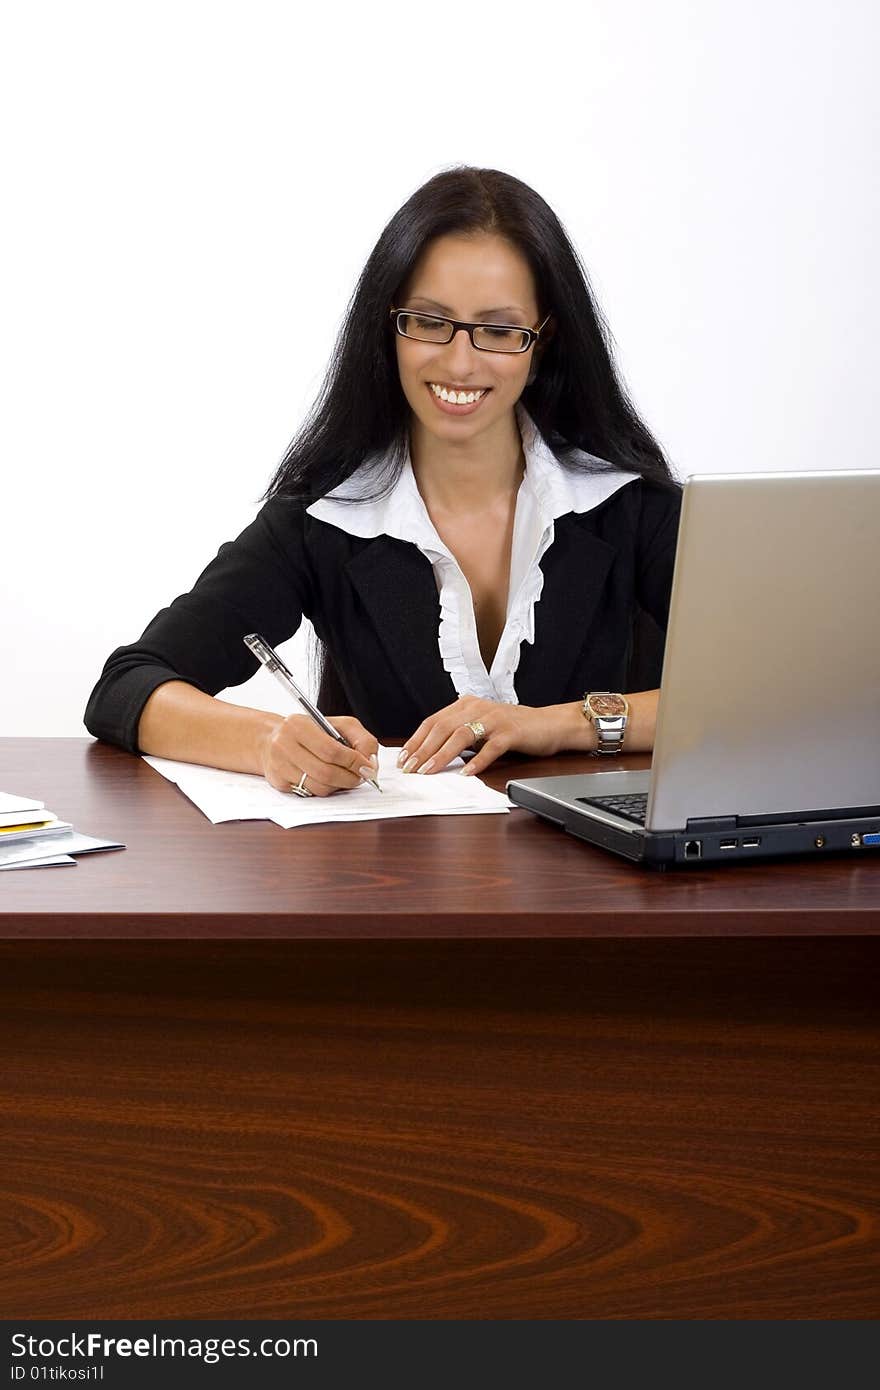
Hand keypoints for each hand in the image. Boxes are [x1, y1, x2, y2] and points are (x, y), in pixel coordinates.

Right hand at [259, 714, 378, 797]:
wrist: (270, 740)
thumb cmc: (310, 732)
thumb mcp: (338, 725)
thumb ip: (361, 739)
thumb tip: (371, 763)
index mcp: (299, 725)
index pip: (332, 750)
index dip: (354, 762)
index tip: (368, 767)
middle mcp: (284, 744)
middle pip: (326, 772)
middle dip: (350, 778)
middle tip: (361, 777)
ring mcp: (279, 765)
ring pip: (319, 787)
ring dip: (339, 786)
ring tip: (345, 777)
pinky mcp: (278, 782)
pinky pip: (310, 793)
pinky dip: (325, 789)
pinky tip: (327, 779)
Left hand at [398, 697, 570, 778]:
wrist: (549, 724)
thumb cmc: (513, 728)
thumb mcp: (480, 726)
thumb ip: (458, 734)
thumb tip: (429, 754)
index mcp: (466, 704)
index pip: (433, 721)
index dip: (416, 740)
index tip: (403, 758)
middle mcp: (477, 708)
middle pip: (442, 728)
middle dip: (422, 750)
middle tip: (410, 768)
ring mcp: (494, 719)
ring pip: (461, 736)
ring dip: (442, 755)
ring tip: (429, 771)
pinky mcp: (511, 733)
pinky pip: (490, 748)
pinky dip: (477, 762)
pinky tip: (466, 773)